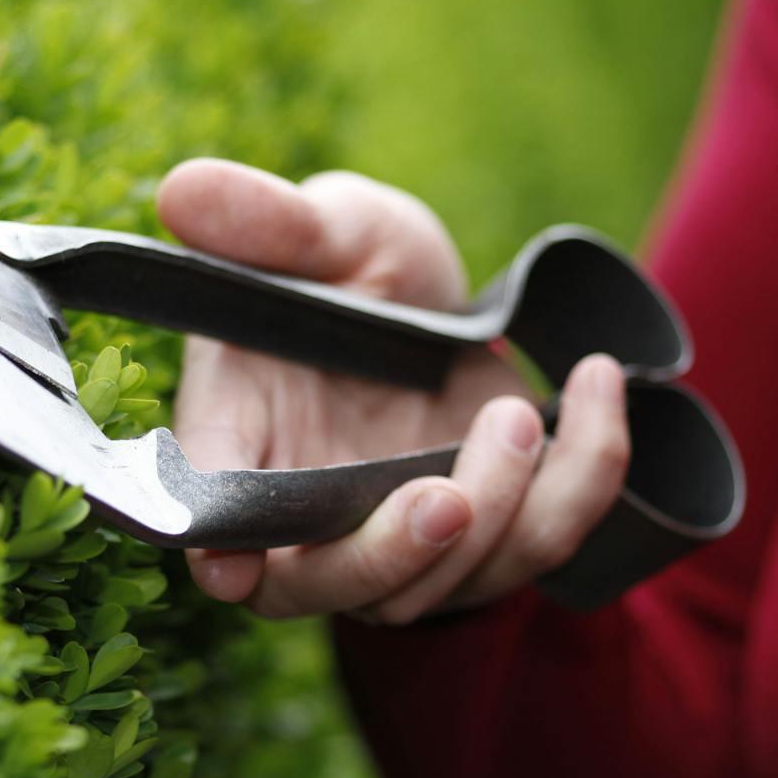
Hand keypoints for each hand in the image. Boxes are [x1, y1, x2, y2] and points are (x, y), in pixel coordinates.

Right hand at [157, 158, 632, 623]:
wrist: (432, 299)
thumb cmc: (349, 267)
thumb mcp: (324, 227)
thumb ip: (265, 220)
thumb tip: (182, 190)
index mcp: (238, 443)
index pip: (209, 520)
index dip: (217, 551)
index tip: (232, 563)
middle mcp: (307, 519)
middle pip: (331, 587)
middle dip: (391, 558)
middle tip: (447, 500)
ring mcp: (400, 544)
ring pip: (446, 584)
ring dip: (499, 508)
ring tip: (515, 407)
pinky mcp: (489, 541)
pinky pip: (547, 540)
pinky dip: (587, 474)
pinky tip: (595, 382)